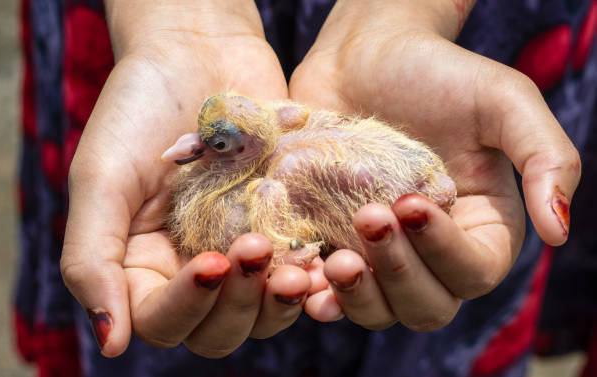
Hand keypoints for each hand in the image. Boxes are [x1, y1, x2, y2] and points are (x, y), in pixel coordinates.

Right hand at [61, 1, 309, 357]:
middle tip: (253, 250)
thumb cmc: (138, 110)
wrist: (197, 52)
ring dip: (278, 301)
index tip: (209, 263)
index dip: (185, 306)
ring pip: (263, 313)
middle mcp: (192, 268)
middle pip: (218, 330)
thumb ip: (92, 259)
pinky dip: (312, 277)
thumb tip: (109, 342)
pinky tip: (321, 259)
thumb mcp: (101, 180)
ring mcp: (240, 250)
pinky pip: (299, 272)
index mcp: (142, 265)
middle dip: (239, 303)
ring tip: (295, 269)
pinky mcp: (281, 227)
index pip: (159, 320)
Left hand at [291, 0, 580, 329]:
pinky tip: (301, 278)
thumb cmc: (436, 73)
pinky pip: (328, 290)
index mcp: (481, 225)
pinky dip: (317, 295)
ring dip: (358, 296)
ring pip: (379, 309)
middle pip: (427, 306)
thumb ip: (547, 158)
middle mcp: (432, 250)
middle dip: (398, 273)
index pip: (474, 271)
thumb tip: (560, 233)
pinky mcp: (334, 242)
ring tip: (336, 260)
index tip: (410, 202)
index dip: (444, 251)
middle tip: (368, 216)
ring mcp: (381, 251)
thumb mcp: (503, 101)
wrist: (362, 56)